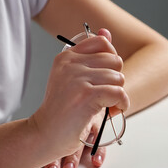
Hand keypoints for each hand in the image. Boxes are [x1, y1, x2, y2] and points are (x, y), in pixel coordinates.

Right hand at [29, 28, 128, 167]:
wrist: (45, 135)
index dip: (111, 60)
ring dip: (118, 95)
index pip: (102, 42)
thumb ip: (91, 57)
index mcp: (67, 57)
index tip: (106, 77)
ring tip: (106, 106)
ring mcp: (78, 79)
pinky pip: (119, 93)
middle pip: (115, 61)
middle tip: (106, 95)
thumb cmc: (62, 111)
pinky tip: (112, 111)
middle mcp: (71, 64)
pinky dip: (121, 104)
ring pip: (119, 78)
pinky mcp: (86, 96)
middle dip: (116, 80)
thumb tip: (107, 32)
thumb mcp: (73, 79)